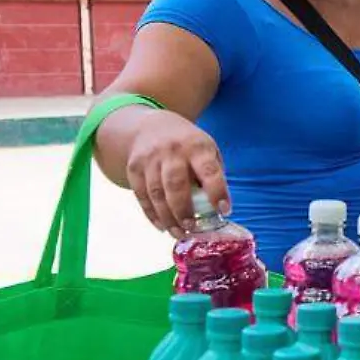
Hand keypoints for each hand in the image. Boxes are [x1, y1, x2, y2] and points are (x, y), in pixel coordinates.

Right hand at [124, 111, 229, 237]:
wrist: (151, 126)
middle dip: (184, 209)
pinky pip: (141, 195)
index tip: (224, 211)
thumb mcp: (207, 149)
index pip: (209, 171)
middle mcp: (172, 152)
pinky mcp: (134, 168)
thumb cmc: (188, 145)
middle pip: (176, 184)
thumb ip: (213, 174)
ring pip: (156, 193)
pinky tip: (162, 226)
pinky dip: (152, 214)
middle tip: (192, 228)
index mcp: (197, 146)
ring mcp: (150, 159)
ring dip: (168, 217)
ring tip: (178, 233)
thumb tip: (217, 208)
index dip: (217, 192)